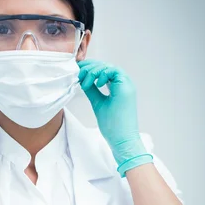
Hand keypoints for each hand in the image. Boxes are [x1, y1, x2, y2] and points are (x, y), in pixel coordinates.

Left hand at [77, 59, 152, 175]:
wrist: (121, 139)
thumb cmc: (112, 126)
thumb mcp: (98, 103)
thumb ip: (92, 90)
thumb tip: (82, 80)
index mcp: (118, 86)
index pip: (103, 70)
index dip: (90, 68)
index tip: (77, 71)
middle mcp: (123, 83)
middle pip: (105, 66)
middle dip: (89, 67)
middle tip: (78, 73)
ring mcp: (126, 85)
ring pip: (109, 67)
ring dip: (93, 71)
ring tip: (84, 83)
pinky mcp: (127, 88)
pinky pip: (114, 71)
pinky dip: (102, 74)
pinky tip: (96, 84)